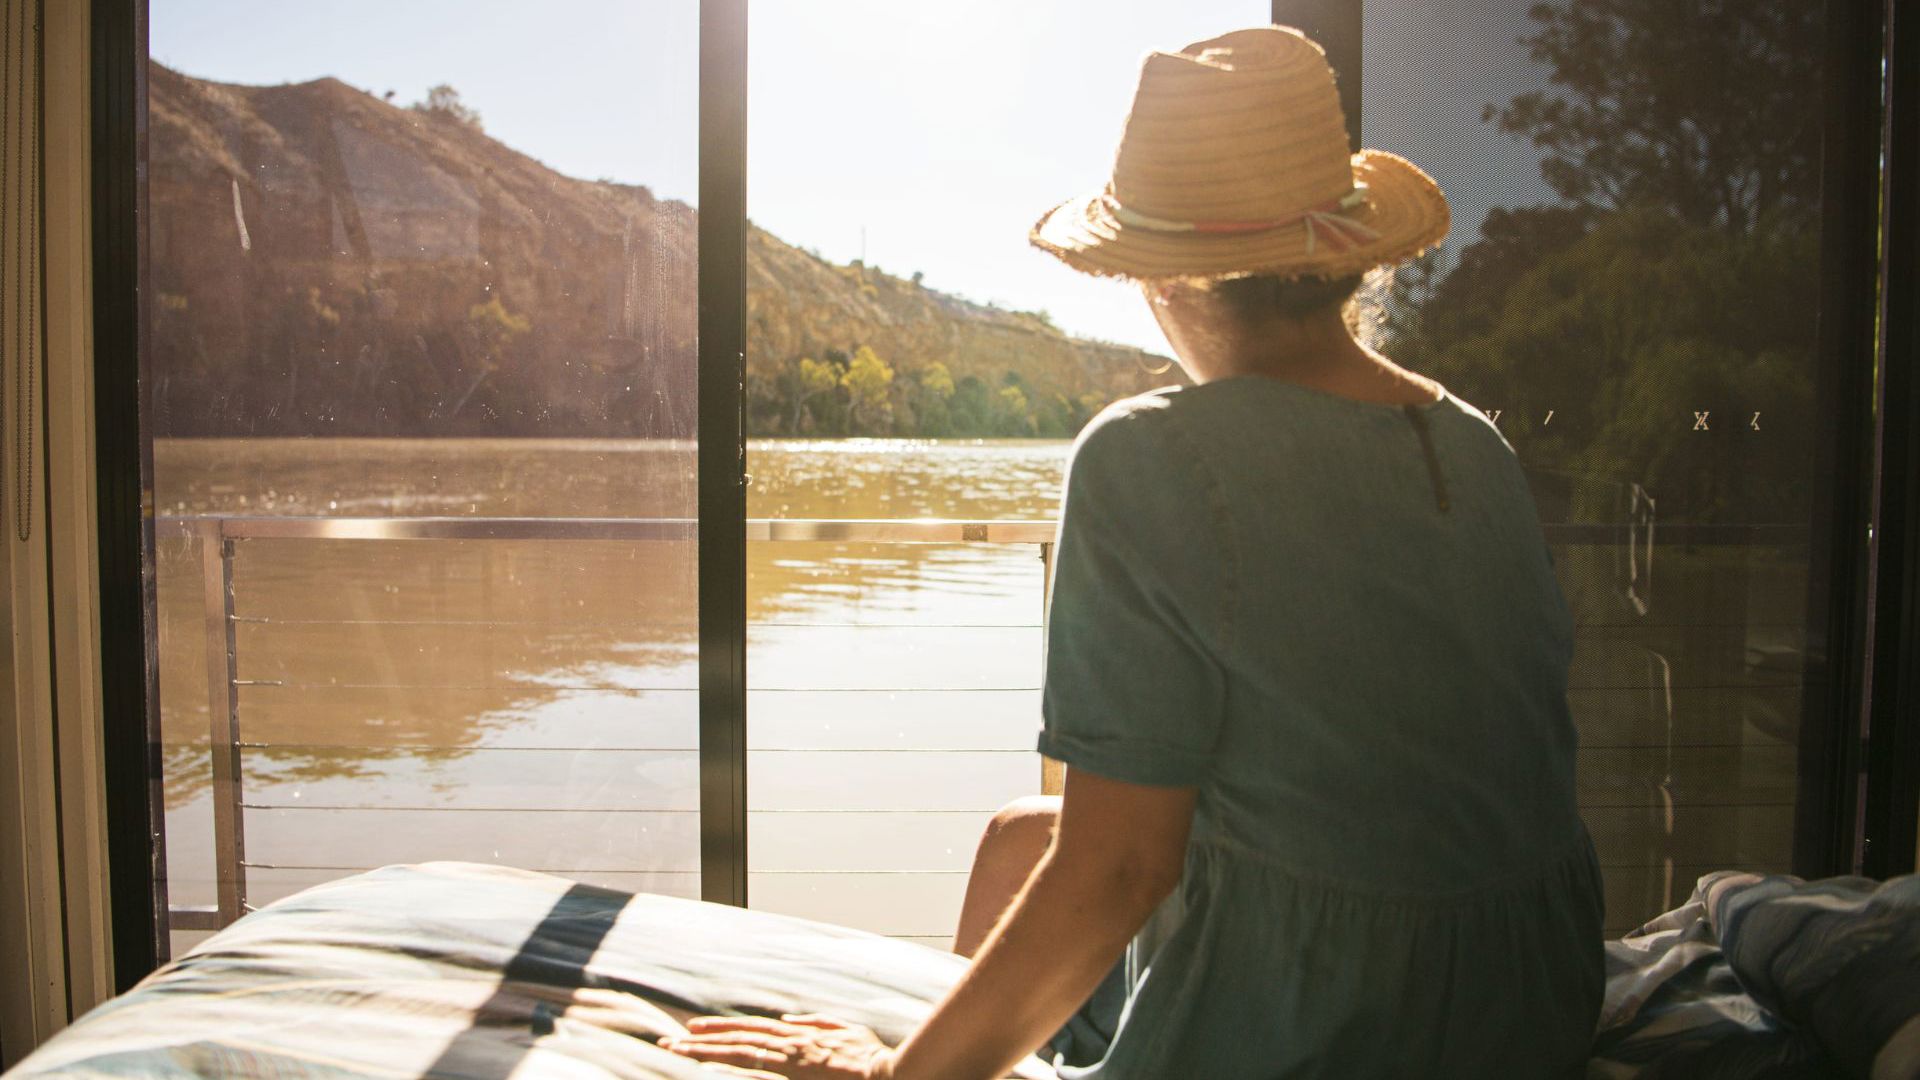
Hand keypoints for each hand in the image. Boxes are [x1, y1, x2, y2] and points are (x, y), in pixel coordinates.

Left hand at [657, 1012, 896, 1078]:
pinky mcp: (793, 1070)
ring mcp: (789, 1057)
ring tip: (676, 1049)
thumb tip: (787, 1020)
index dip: (721, 1029)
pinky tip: (708, 1061)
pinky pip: (752, 1064)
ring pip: (737, 1049)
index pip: (751, 1030)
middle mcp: (788, 1042)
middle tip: (669, 1040)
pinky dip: (728, 1061)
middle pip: (736, 1038)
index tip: (694, 1030)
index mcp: (798, 1034)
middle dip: (702, 1039)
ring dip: (705, 1050)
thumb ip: (814, 1023)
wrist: (888, 1072)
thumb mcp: (844, 1030)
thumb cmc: (869, 1057)